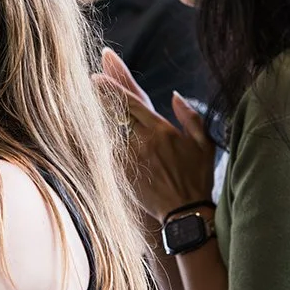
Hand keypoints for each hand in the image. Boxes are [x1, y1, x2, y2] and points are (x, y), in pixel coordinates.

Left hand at [93, 47, 213, 218]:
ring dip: (99, 117)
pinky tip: (89, 133)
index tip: (97, 77)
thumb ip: (191, 116)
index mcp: (162, 130)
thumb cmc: (197, 177)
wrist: (185, 213)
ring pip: (109, 131)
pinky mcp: (123, 173)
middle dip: (102, 94)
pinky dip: (100, 142)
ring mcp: (131, 158)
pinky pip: (108, 152)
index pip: (132, 102)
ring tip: (85, 103)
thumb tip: (175, 95)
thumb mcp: (204, 144)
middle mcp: (143, 141)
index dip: (113, 87)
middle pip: (116, 112)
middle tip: (88, 80)